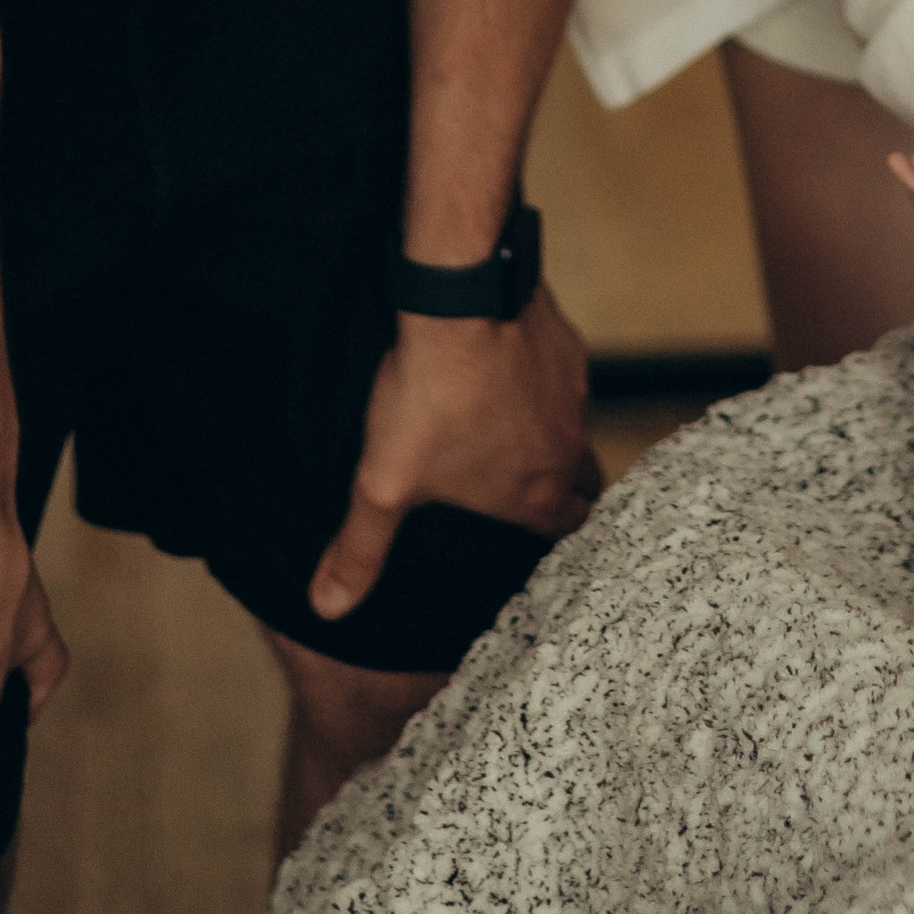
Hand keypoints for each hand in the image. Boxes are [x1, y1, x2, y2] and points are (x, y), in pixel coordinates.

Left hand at [311, 287, 600, 620]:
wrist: (460, 306)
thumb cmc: (429, 400)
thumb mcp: (383, 485)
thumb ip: (360, 550)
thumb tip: (329, 608)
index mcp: (535, 496)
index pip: (567, 532)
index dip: (552, 537)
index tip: (531, 533)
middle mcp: (567, 450)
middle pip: (584, 484)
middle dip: (565, 490)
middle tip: (526, 486)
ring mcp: (573, 396)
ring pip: (574, 429)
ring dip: (550, 433)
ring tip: (506, 426)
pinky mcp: (568, 349)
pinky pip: (564, 378)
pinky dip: (542, 383)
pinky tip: (503, 371)